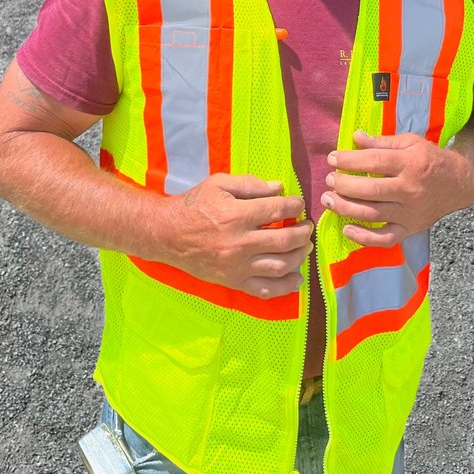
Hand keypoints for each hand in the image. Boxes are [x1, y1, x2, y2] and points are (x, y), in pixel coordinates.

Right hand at [157, 173, 312, 298]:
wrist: (167, 234)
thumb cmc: (193, 205)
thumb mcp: (219, 184)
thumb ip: (250, 184)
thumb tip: (279, 188)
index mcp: (237, 215)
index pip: (278, 210)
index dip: (295, 206)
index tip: (299, 204)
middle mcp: (240, 243)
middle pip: (285, 240)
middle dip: (303, 232)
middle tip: (307, 226)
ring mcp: (237, 266)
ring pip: (280, 266)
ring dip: (300, 256)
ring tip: (305, 246)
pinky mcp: (233, 281)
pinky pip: (264, 290)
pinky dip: (285, 287)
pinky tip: (297, 279)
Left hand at [321, 130, 473, 248]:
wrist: (460, 183)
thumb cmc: (430, 159)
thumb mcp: (410, 142)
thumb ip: (381, 142)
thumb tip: (355, 137)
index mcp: (410, 164)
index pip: (373, 161)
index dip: (349, 160)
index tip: (332, 158)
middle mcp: (409, 190)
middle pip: (370, 190)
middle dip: (344, 185)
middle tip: (329, 180)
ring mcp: (409, 212)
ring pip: (373, 214)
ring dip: (346, 208)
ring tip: (328, 200)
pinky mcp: (410, 229)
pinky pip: (385, 239)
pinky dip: (364, 238)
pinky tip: (347, 229)